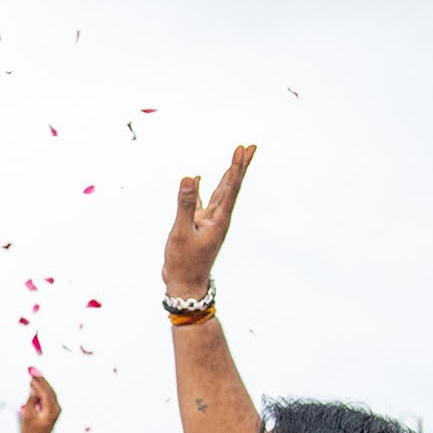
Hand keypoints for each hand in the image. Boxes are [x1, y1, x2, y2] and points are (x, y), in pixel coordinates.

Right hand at [19, 369, 59, 432]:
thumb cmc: (31, 432)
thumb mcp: (28, 416)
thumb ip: (31, 400)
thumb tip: (34, 387)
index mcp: (51, 410)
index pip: (45, 391)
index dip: (38, 380)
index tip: (31, 371)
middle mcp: (56, 408)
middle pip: (49, 389)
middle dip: (40, 379)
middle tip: (31, 369)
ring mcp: (56, 409)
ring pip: (49, 391)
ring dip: (41, 383)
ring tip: (33, 374)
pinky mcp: (52, 410)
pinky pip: (48, 396)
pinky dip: (42, 390)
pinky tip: (36, 384)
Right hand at [162, 144, 254, 300]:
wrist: (185, 285)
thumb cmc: (184, 262)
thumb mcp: (182, 232)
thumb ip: (186, 204)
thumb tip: (189, 178)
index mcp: (219, 219)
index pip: (231, 187)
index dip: (237, 166)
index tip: (242, 148)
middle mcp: (218, 218)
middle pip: (232, 186)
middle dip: (240, 166)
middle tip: (249, 147)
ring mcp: (209, 222)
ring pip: (220, 193)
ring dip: (227, 175)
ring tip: (234, 159)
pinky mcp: (198, 226)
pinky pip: (201, 203)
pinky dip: (200, 190)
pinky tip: (197, 180)